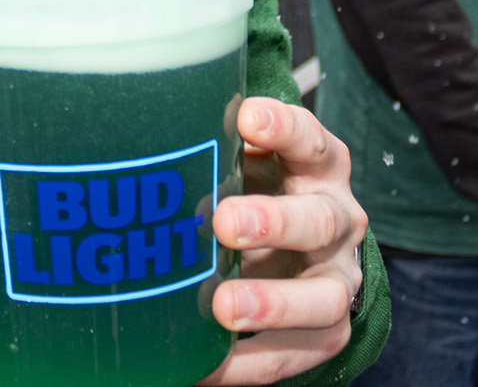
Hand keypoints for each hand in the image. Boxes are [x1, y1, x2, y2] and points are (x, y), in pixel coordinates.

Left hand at [198, 99, 368, 385]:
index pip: (310, 140)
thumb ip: (213, 148)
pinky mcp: (328, 330)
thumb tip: (138, 129)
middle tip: (224, 222)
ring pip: (321, 296)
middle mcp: (338, 219)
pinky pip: (292, 355)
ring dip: (272, 303)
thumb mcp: (244, 160)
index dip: (283, 128)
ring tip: (224, 307)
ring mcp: (338, 279)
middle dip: (273, 221)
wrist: (299, 249)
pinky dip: (246, 364)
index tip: (247, 117)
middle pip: (319, 220)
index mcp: (319, 166)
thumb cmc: (256, 188)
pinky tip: (203, 367)